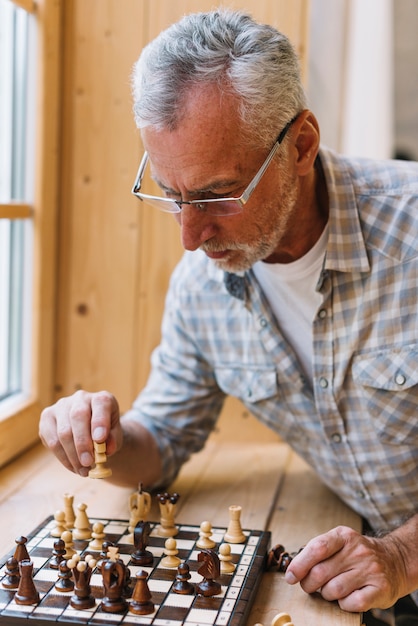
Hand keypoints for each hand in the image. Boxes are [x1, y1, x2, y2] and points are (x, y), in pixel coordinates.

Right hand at [39, 390, 122, 476]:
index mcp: (101, 399)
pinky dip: (62, 457)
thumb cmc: (105, 434)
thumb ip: (113, 441)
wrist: (91, 432)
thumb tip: (106, 449)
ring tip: (83, 470)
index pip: (101, 404)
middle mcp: (81, 398)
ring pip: (63, 431)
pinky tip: (73, 466)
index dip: (100, 421)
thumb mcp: (114, 437)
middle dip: (82, 443)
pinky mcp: (47, 417)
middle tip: (88, 463)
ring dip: (72, 456)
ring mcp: (61, 406)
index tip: (100, 440)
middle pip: (78, 417)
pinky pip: (51, 440)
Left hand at [284, 525, 408, 611]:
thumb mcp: (340, 543)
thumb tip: (294, 569)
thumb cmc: (358, 554)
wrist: (394, 560)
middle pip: (321, 572)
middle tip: (309, 586)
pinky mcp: (380, 589)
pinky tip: (346, 597)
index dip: (300, 565)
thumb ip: (318, 551)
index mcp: (344, 536)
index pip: (317, 548)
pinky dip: (343, 604)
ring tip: (331, 590)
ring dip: (326, 594)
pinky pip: (351, 603)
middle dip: (308, 584)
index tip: (291, 576)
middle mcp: (358, 551)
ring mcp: (370, 569)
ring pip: (333, 590)